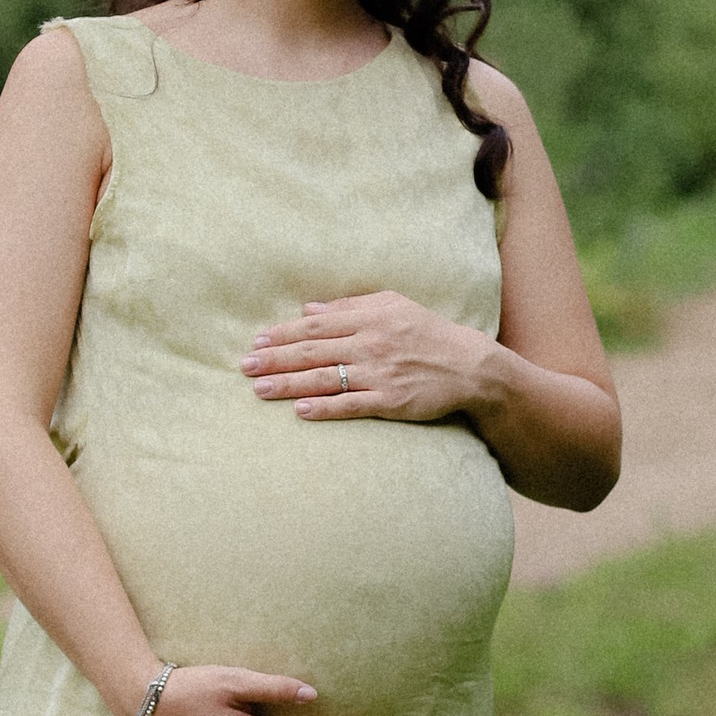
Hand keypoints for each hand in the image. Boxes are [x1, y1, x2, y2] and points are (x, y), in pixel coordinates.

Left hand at [242, 291, 492, 426]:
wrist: (470, 366)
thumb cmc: (428, 332)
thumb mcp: (393, 305)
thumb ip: (351, 306)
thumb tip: (309, 310)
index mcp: (369, 318)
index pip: (316, 326)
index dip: (283, 334)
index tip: (257, 342)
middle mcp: (370, 344)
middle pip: (313, 352)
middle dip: (275, 359)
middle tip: (245, 367)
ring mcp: (379, 374)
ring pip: (325, 378)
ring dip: (289, 384)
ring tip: (259, 389)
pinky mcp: (390, 401)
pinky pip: (351, 404)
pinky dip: (325, 407)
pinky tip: (300, 410)